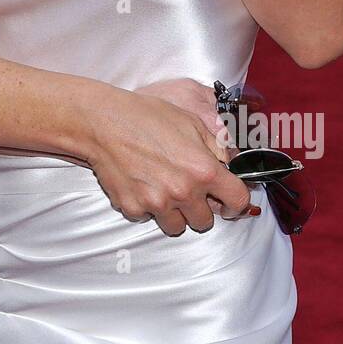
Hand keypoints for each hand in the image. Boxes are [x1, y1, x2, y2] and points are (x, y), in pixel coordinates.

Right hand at [82, 85, 255, 237]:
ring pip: (177, 226)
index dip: (235, 201)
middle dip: (200, 208)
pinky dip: (146, 206)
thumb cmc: (147, 117)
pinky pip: (148, 218)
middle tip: (187, 190)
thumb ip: (216, 148)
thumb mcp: (191, 123)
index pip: (237, 201)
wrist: (105, 123)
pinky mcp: (134, 208)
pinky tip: (140, 184)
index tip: (228, 200)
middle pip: (205, 222)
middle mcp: (183, 191)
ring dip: (174, 213)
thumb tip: (229, 165)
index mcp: (203, 170)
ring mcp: (157, 203)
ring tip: (163, 190)